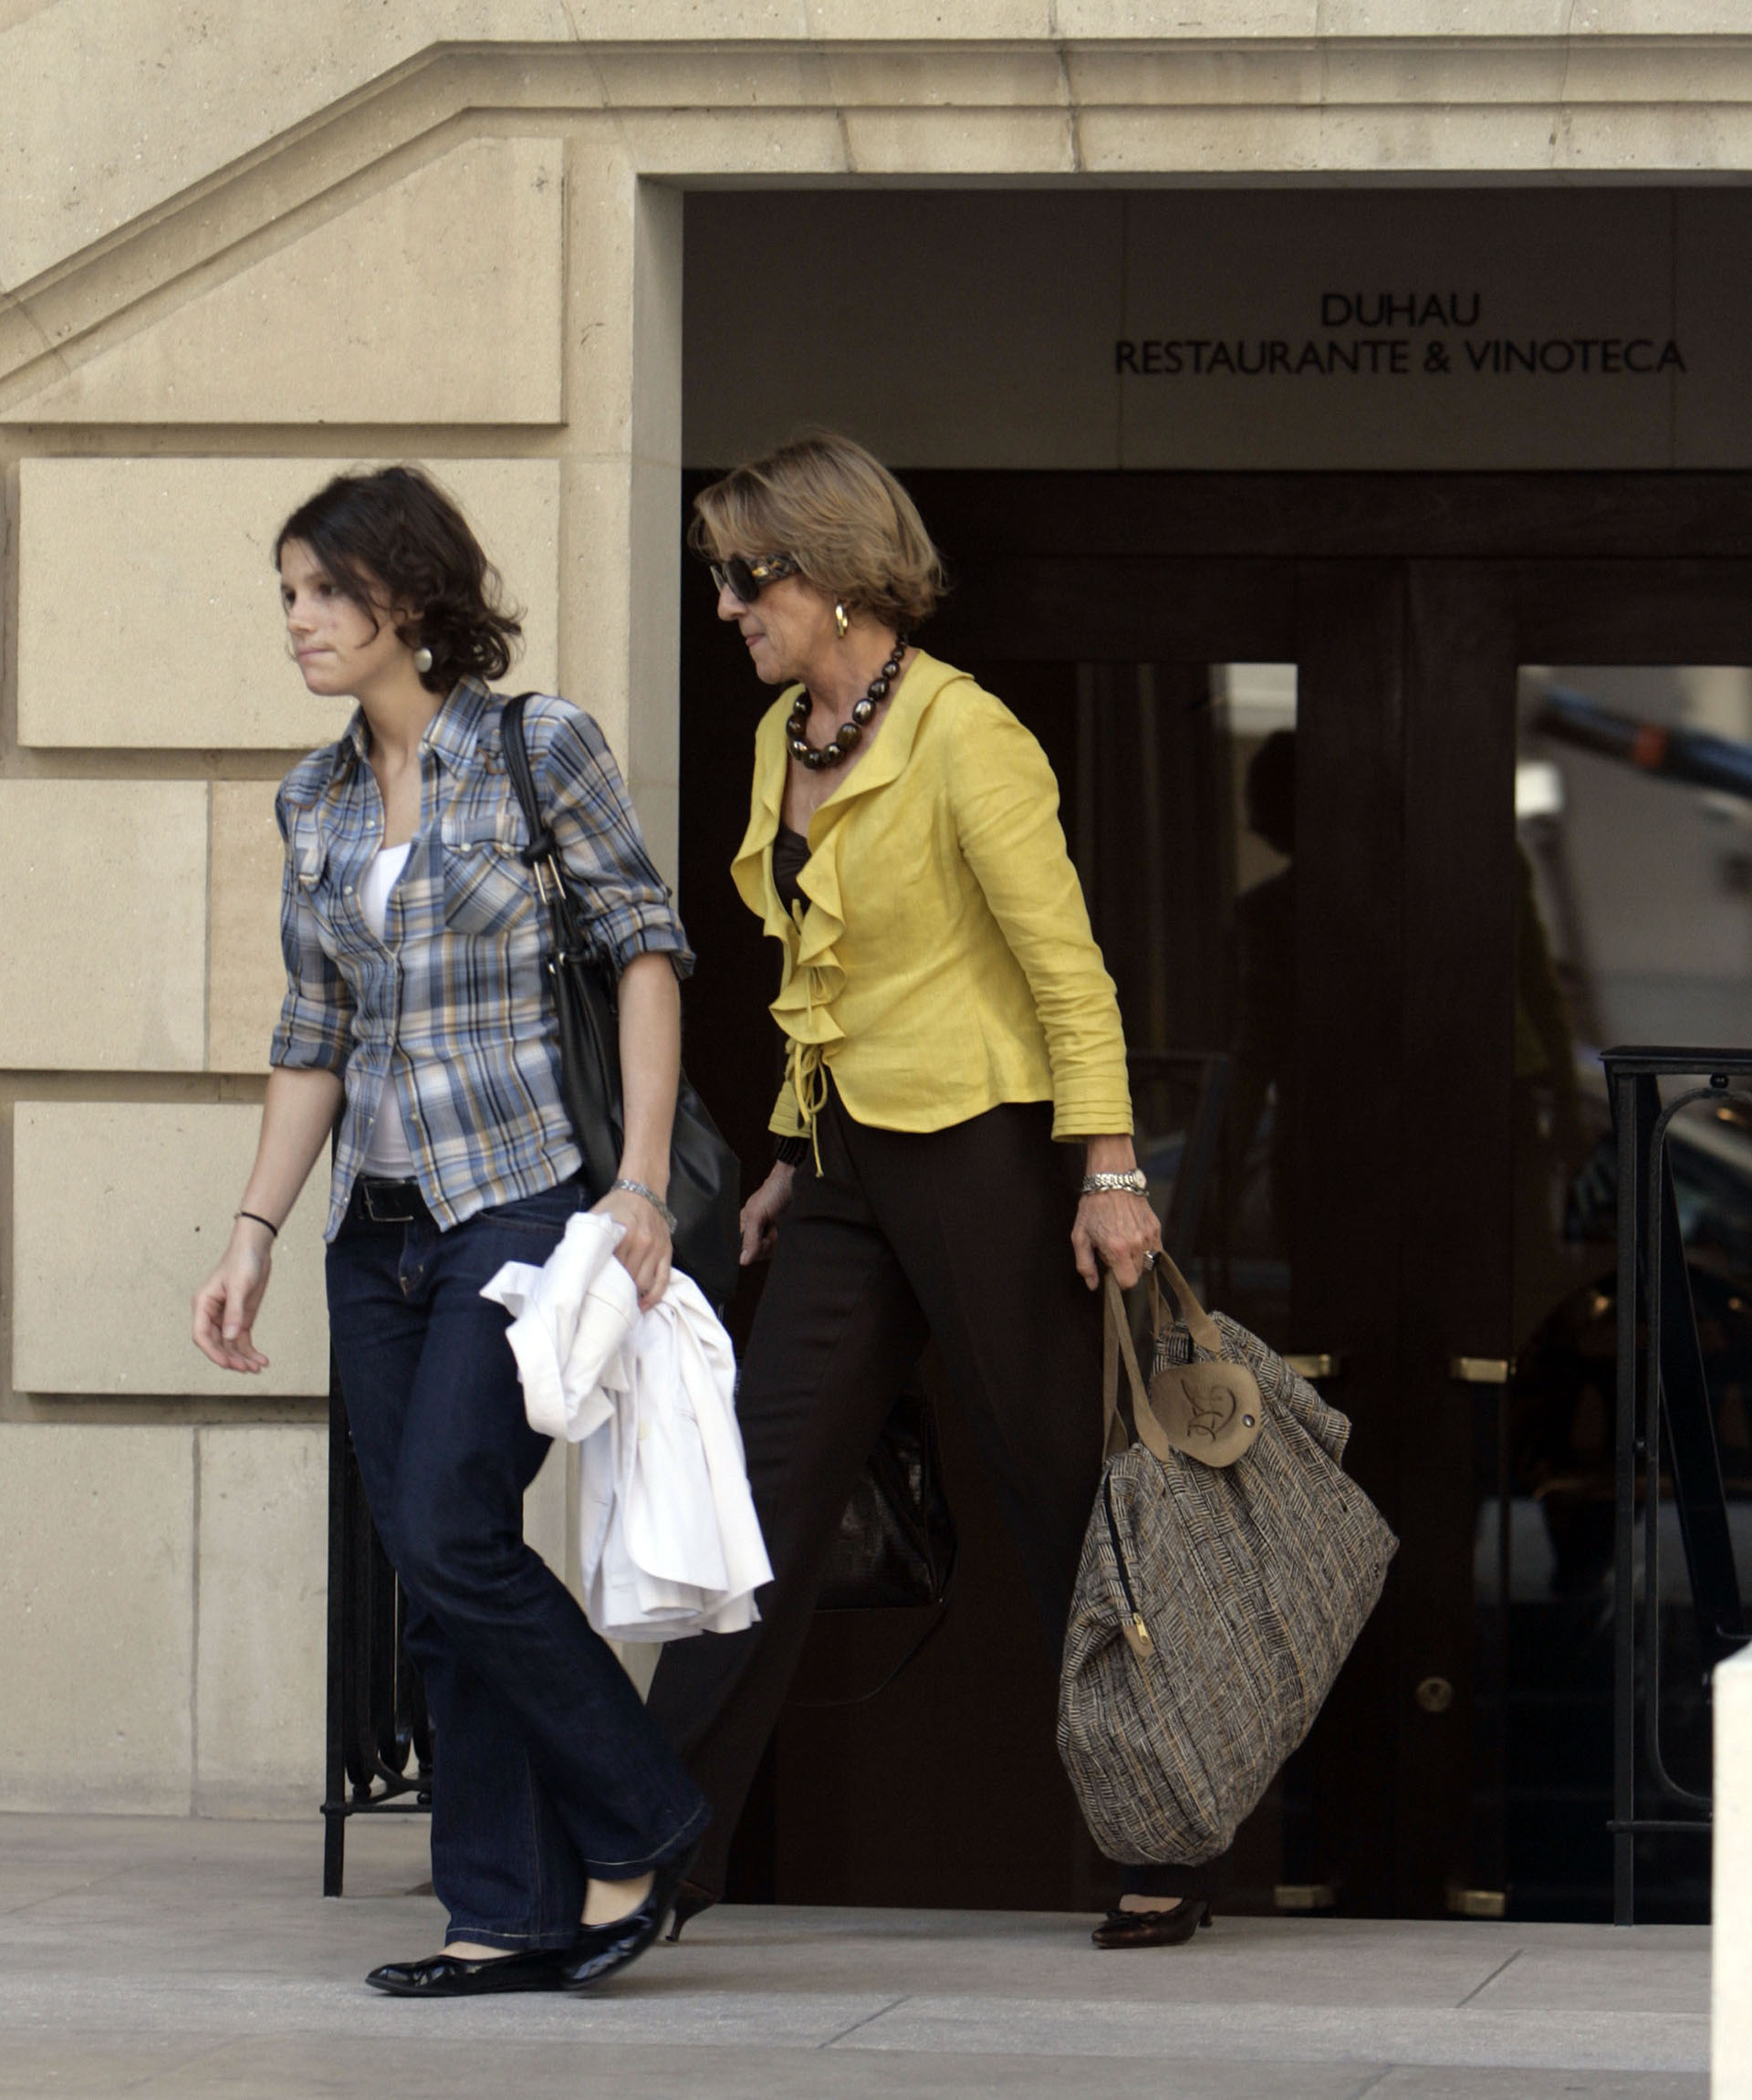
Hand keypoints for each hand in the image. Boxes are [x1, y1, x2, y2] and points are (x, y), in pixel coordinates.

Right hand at [191, 1223, 273, 1371]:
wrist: (256, 1249)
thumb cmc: (243, 1262)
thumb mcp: (239, 1286)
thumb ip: (234, 1312)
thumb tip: (229, 1337)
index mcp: (203, 1305)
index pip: (202, 1335)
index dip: (213, 1352)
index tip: (228, 1364)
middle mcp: (211, 1314)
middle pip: (217, 1344)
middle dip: (231, 1358)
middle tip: (248, 1369)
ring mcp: (226, 1318)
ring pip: (230, 1345)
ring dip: (242, 1358)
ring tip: (258, 1368)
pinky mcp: (240, 1318)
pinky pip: (242, 1340)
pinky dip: (250, 1351)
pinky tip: (262, 1360)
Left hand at [592, 1186, 672, 1311]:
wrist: (644, 1190)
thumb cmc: (617, 1205)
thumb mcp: (597, 1216)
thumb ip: (586, 1236)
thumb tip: (570, 1260)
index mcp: (623, 1234)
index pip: (611, 1267)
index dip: (600, 1283)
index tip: (591, 1294)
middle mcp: (642, 1242)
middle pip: (627, 1278)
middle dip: (616, 1291)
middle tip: (604, 1302)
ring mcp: (656, 1249)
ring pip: (644, 1283)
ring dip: (633, 1295)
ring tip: (621, 1303)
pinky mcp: (667, 1252)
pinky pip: (663, 1281)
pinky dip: (654, 1297)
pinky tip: (643, 1305)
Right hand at [740, 1163, 795, 1264]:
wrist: (791, 1183)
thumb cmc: (772, 1193)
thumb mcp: (757, 1216)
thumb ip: (750, 1239)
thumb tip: (743, 1260)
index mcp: (742, 1226)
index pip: (743, 1251)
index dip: (753, 1250)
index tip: (761, 1239)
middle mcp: (751, 1230)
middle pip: (756, 1253)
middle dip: (765, 1244)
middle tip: (769, 1229)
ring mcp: (763, 1231)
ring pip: (767, 1250)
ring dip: (773, 1241)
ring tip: (775, 1226)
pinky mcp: (774, 1230)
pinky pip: (775, 1244)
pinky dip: (779, 1239)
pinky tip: (779, 1228)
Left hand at [1072, 1189, 1161, 1290]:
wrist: (1111, 1180)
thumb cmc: (1093, 1207)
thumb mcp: (1080, 1237)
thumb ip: (1085, 1265)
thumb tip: (1092, 1285)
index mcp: (1117, 1249)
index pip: (1128, 1282)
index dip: (1118, 1280)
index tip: (1111, 1269)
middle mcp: (1136, 1244)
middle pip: (1137, 1274)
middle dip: (1125, 1267)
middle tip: (1113, 1251)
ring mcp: (1148, 1236)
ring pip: (1148, 1263)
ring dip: (1136, 1259)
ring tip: (1123, 1241)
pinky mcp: (1156, 1228)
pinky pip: (1155, 1249)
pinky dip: (1146, 1248)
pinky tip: (1133, 1236)